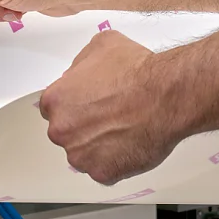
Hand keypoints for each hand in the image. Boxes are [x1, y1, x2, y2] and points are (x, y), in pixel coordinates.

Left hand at [39, 30, 184, 184]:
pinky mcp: (103, 174)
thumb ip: (81, 63)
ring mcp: (81, 156)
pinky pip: (105, 170)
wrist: (163, 96)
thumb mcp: (101, 44)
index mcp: (56, 100)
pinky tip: (130, 143)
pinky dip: (116, 160)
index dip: (74, 104)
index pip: (54, 107)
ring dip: (99, 145)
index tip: (90, 103)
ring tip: (124, 129)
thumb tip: (80, 74)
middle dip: (84, 125)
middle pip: (67, 131)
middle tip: (110, 115)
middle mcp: (62, 130)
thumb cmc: (135, 72)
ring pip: (84, 153)